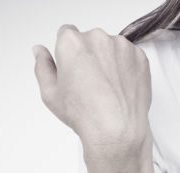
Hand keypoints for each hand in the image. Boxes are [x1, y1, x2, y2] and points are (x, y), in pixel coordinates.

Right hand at [32, 25, 151, 153]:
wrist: (117, 130)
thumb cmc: (83, 114)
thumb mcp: (50, 93)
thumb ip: (42, 66)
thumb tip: (39, 50)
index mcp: (71, 42)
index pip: (66, 34)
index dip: (68, 53)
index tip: (74, 69)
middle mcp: (97, 37)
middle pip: (90, 40)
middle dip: (89, 56)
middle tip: (90, 84)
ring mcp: (121, 46)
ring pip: (111, 48)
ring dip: (109, 61)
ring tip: (108, 88)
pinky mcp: (140, 57)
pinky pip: (130, 57)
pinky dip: (126, 68)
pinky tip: (121, 88)